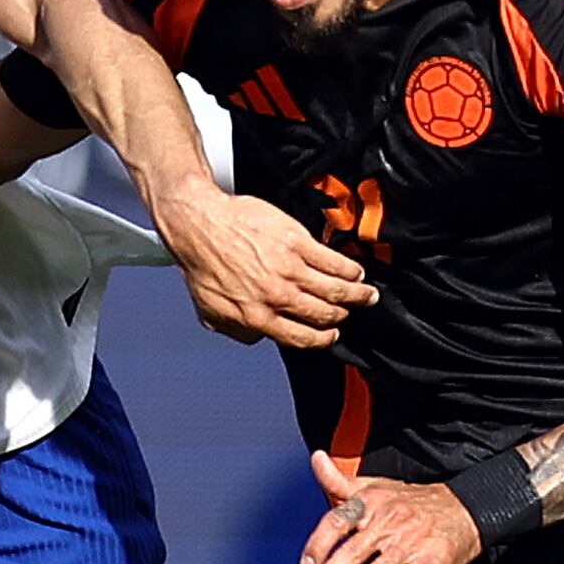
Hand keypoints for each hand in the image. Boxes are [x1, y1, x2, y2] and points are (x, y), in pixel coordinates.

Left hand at [156, 189, 376, 347]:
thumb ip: (238, 330)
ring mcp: (289, 269)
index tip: (332, 335)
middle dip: (343, 316)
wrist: (199, 224)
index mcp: (258, 317)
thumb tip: (257, 337)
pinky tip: (355, 271)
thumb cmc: (202, 264)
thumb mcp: (212, 311)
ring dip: (356, 294)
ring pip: (335, 289)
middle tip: (352, 311)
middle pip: (325, 314)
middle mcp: (277, 297)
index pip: (303, 338)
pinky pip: (333, 261)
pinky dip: (349, 269)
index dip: (323, 339)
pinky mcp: (297, 242)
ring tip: (365, 294)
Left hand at [298, 450, 480, 563]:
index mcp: (371, 504)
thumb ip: (339, 481)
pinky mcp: (437, 556)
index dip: (319, 543)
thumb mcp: (373, 487)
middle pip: (356, 547)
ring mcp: (414, 539)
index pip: (339, 521)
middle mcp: (390, 521)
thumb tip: (316, 458)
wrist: (463, 506)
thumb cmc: (408, 501)